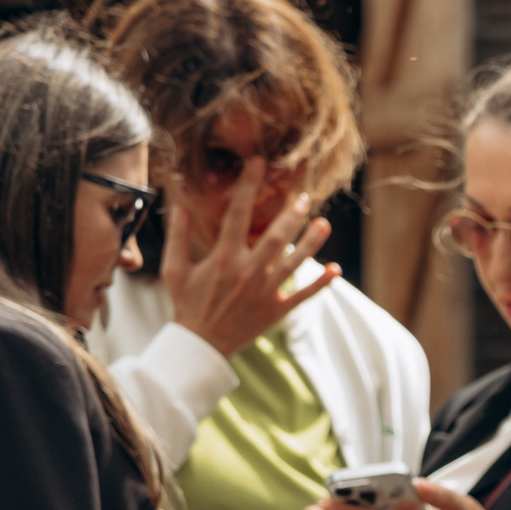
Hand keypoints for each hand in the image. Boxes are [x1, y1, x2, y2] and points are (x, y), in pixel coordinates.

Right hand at [163, 156, 338, 356]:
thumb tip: (177, 203)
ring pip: (294, 263)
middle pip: (275, 236)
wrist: (201, 345)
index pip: (237, 214)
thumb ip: (177, 236)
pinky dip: (321, 284)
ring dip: (311, 243)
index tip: (259, 164)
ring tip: (324, 224)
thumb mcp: (174, 269)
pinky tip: (336, 270)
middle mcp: (248, 272)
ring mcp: (264, 292)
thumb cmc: (187, 304)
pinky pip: (303, 295)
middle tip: (303, 196)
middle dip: (291, 214)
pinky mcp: (276, 310)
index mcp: (223, 258)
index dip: (249, 186)